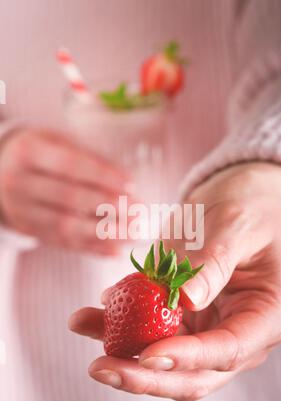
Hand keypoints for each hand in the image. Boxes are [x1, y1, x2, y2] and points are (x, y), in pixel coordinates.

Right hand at [0, 128, 134, 254]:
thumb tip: (127, 182)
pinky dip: (92, 248)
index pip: (71, 165)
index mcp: (28, 151)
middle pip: (69, 198)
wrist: (2, 171)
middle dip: (108, 206)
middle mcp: (19, 182)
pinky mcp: (31, 231)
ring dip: (104, 233)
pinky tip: (116, 249)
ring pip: (66, 226)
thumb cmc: (43, 153)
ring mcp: (23, 211)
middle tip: (137, 211)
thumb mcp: (59, 142)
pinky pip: (63, 243)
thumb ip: (90, 158)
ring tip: (132, 233)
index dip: (104, 176)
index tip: (132, 185)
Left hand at [69, 162, 280, 400]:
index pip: (228, 351)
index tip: (147, 355)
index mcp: (266, 316)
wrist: (238, 203)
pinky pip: (149, 334)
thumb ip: (213, 262)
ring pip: (164, 361)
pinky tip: (91, 312)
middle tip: (101, 368)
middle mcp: (240, 334)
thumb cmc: (248, 210)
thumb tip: (186, 300)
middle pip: (193, 375)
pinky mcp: (183, 322)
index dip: (187, 359)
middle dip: (145, 377)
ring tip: (82, 324)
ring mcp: (209, 331)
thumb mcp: (236, 226)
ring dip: (122, 353)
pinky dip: (118, 327)